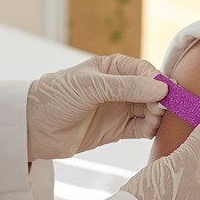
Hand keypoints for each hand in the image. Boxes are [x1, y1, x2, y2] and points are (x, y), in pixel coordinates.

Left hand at [26, 54, 167, 160]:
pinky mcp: (117, 130)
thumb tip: (160, 89)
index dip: (158, 82)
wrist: (33, 128)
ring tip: (152, 123)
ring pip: (150, 111)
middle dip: (161, 101)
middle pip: (152, 92)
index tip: (166, 95)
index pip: (145, 71)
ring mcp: (119, 109)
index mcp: (113, 68)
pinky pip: (142, 129)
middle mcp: (120, 87)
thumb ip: (125, 87)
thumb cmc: (56, 97)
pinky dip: (150, 130)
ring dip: (157, 116)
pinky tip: (150, 131)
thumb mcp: (90, 87)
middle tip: (159, 112)